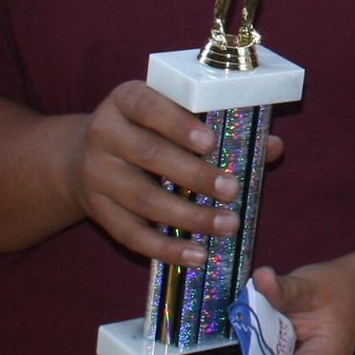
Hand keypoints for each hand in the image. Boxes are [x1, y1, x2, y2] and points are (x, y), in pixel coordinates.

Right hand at [66, 82, 282, 267]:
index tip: (210, 142)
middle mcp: (104, 133)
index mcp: (125, 100)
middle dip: (195, 175)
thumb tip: (273, 146)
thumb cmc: (147, 130)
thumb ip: (220, 125)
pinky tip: (197, 255)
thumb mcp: (172, 115)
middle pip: (149, 155)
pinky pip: (131, 234)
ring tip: (227, 225)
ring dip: (188, 217)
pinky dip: (166, 248)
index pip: (148, 107)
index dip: (178, 124)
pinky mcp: (97, 210)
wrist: (81, 155)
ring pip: (143, 200)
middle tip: (232, 190)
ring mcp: (97, 175)